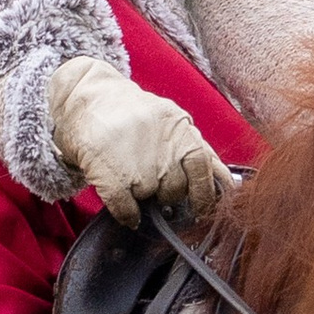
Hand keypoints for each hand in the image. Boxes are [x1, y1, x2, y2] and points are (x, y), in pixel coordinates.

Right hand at [46, 57, 234, 227]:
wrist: (87, 99)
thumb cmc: (132, 114)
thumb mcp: (172, 122)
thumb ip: (199, 151)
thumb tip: (226, 184)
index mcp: (184, 134)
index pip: (206, 174)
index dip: (205, 196)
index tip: (202, 210)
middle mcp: (166, 151)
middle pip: (177, 192)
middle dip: (167, 191)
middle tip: (152, 177)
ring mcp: (141, 167)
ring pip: (152, 201)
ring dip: (145, 197)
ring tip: (133, 177)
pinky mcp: (115, 179)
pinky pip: (128, 211)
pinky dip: (127, 214)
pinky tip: (125, 206)